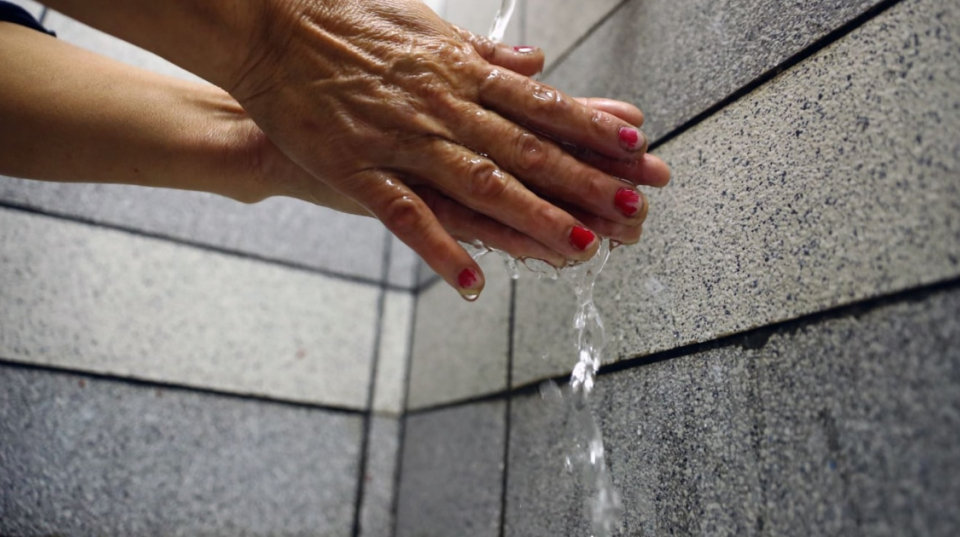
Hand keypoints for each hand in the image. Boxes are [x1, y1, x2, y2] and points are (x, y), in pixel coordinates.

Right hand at [229, 0, 669, 299]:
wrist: (270, 31)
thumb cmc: (347, 23)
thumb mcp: (425, 28)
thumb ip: (482, 53)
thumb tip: (535, 64)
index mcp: (460, 71)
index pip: (540, 104)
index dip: (590, 128)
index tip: (635, 147)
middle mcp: (442, 106)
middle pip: (525, 148)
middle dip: (583, 181)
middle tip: (633, 208)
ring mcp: (403, 140)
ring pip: (479, 183)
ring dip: (531, 217)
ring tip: (580, 247)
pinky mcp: (359, 170)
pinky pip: (407, 216)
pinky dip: (441, 250)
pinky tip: (473, 284)